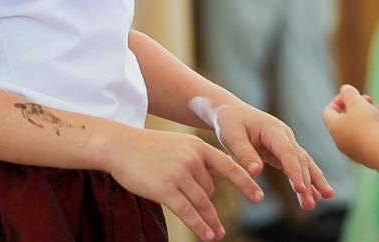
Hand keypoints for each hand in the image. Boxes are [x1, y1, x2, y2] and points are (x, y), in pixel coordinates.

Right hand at [107, 127, 261, 240]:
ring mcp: (179, 173)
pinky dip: (200, 226)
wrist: (119, 145)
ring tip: (217, 235)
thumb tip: (211, 185)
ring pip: (202, 203)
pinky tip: (208, 236)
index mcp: (197, 146)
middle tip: (219, 226)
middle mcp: (192, 159)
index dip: (245, 183)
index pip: (229, 166)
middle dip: (210, 207)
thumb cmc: (146, 148)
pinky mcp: (165, 189)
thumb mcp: (176, 146)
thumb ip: (195, 161)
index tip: (259, 197)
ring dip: (210, 221)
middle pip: (210, 190)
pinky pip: (188, 212)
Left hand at [211, 102, 335, 211]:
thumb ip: (245, 154)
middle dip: (306, 183)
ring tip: (321, 200)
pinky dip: (307, 180)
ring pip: (304, 163)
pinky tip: (316, 195)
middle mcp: (284, 135)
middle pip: (299, 160)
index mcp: (272, 129)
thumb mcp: (232, 137)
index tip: (300, 189)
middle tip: (309, 205)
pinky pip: (298, 166)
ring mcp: (286, 142)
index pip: (287, 152)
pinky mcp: (283, 151)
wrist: (230, 111)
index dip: (295, 171)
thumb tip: (257, 172)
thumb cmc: (230, 122)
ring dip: (312, 182)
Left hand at [321, 84, 378, 163]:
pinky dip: (374, 129)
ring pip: (358, 128)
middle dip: (357, 106)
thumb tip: (345, 90)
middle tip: (369, 99)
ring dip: (368, 115)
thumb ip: (348, 93)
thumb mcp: (356, 102)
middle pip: (345, 119)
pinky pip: (367, 139)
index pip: (329, 111)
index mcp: (334, 128)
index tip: (352, 94)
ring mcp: (353, 151)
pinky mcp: (367, 157)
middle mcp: (340, 141)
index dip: (339, 100)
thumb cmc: (367, 124)